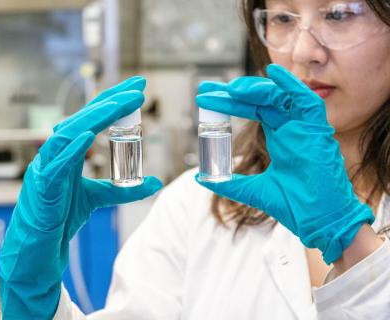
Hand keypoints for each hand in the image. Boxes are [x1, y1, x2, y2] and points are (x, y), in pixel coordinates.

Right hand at [0, 76, 162, 318]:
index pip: (93, 119)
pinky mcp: (42, 184)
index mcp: (69, 151)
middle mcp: (57, 152)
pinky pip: (56, 163)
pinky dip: (71, 148)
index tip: (137, 90)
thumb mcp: (99, 198)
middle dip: (111, 101)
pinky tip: (88, 135)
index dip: (113, 102)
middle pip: (84, 119)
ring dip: (94, 117)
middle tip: (138, 88)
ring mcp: (47, 166)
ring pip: (69, 133)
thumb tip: (156, 183)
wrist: (41, 245)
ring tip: (119, 104)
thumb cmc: (62, 216)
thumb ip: (125, 190)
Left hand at [195, 64, 373, 263]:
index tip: (206, 99)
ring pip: (280, 97)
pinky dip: (292, 86)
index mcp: (280, 139)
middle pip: (261, 100)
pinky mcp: (318, 131)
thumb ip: (230, 183)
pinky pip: (307, 101)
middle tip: (208, 89)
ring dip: (255, 90)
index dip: (229, 103)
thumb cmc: (295, 205)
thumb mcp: (254, 190)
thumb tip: (202, 179)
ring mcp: (305, 128)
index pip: (252, 110)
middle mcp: (292, 129)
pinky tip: (273, 73)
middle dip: (234, 92)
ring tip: (230, 90)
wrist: (319, 221)